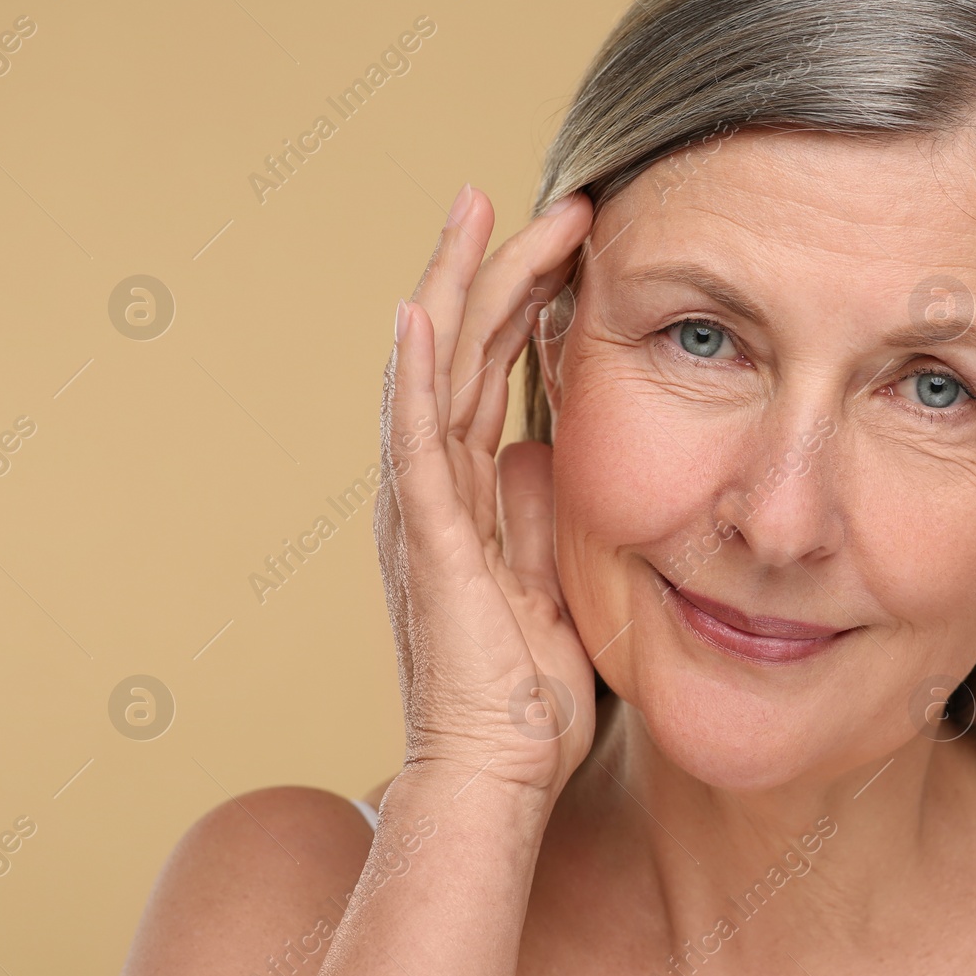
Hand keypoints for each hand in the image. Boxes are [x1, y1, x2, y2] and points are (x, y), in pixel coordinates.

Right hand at [374, 184, 595, 800]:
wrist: (496, 778)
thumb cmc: (524, 696)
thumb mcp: (551, 581)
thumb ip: (539, 514)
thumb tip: (539, 450)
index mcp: (467, 496)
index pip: (488, 375)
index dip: (520, 306)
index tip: (565, 245)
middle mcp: (434, 491)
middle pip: (457, 355)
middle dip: (491, 271)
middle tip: (524, 196)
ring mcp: (423, 513)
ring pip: (432, 376)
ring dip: (455, 290)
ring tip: (478, 210)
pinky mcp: (428, 543)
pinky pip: (414, 447)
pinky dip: (410, 377)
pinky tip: (418, 312)